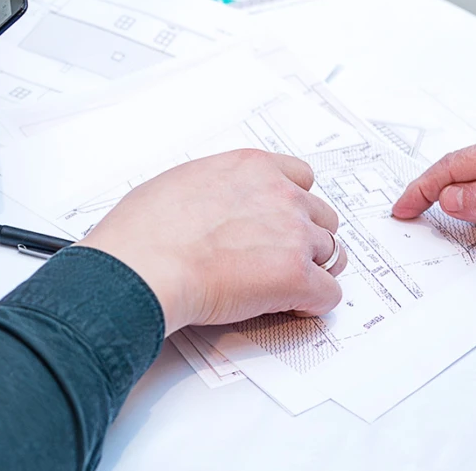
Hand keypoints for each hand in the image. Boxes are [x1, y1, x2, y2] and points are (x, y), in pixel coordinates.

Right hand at [79, 150, 345, 331]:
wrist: (144, 265)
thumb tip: (211, 208)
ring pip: (331, 253)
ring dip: (312, 270)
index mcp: (251, 167)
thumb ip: (214, 190)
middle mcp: (280, 194)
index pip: (301, 176)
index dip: (292, 203)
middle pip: (322, 216)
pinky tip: (289, 307)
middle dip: (305, 237)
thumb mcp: (179, 183)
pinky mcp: (297, 277)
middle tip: (280, 257)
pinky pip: (329, 293)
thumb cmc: (144, 229)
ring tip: (283, 286)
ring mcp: (293, 235)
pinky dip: (313, 303)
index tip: (279, 220)